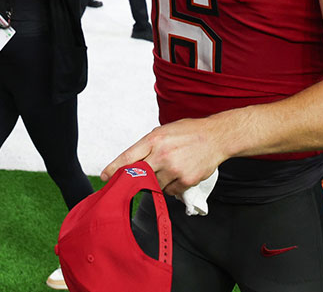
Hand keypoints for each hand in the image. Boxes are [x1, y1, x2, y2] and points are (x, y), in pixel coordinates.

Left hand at [100, 117, 226, 195]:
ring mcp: (174, 168)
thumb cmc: (188, 133)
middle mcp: (162, 154)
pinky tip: (178, 176)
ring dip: (155, 184)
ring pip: (154, 186)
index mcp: (154, 139)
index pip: (128, 157)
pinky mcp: (186, 180)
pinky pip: (170, 192)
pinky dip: (170, 188)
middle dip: (133, 181)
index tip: (105, 177)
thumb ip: (148, 145)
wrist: (216, 137)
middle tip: (131, 184)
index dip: (114, 169)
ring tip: (166, 172)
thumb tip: (133, 161)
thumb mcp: (164, 131)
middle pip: (138, 175)